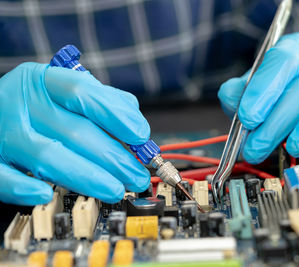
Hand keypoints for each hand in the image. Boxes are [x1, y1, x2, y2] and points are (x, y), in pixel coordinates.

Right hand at [0, 63, 149, 204]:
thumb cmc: (35, 105)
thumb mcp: (64, 91)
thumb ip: (100, 100)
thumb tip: (134, 121)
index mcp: (42, 81)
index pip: (82, 92)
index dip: (115, 114)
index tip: (141, 135)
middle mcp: (20, 104)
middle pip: (74, 131)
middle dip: (113, 158)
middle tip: (137, 175)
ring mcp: (2, 132)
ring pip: (48, 156)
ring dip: (88, 177)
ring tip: (116, 189)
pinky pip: (3, 176)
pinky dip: (23, 188)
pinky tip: (46, 194)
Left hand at [218, 33, 298, 163]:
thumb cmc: (286, 89)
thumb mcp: (258, 87)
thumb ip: (240, 92)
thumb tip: (230, 98)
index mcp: (296, 49)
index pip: (283, 61)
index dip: (264, 89)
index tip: (247, 117)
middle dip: (277, 122)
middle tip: (257, 147)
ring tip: (293, 147)